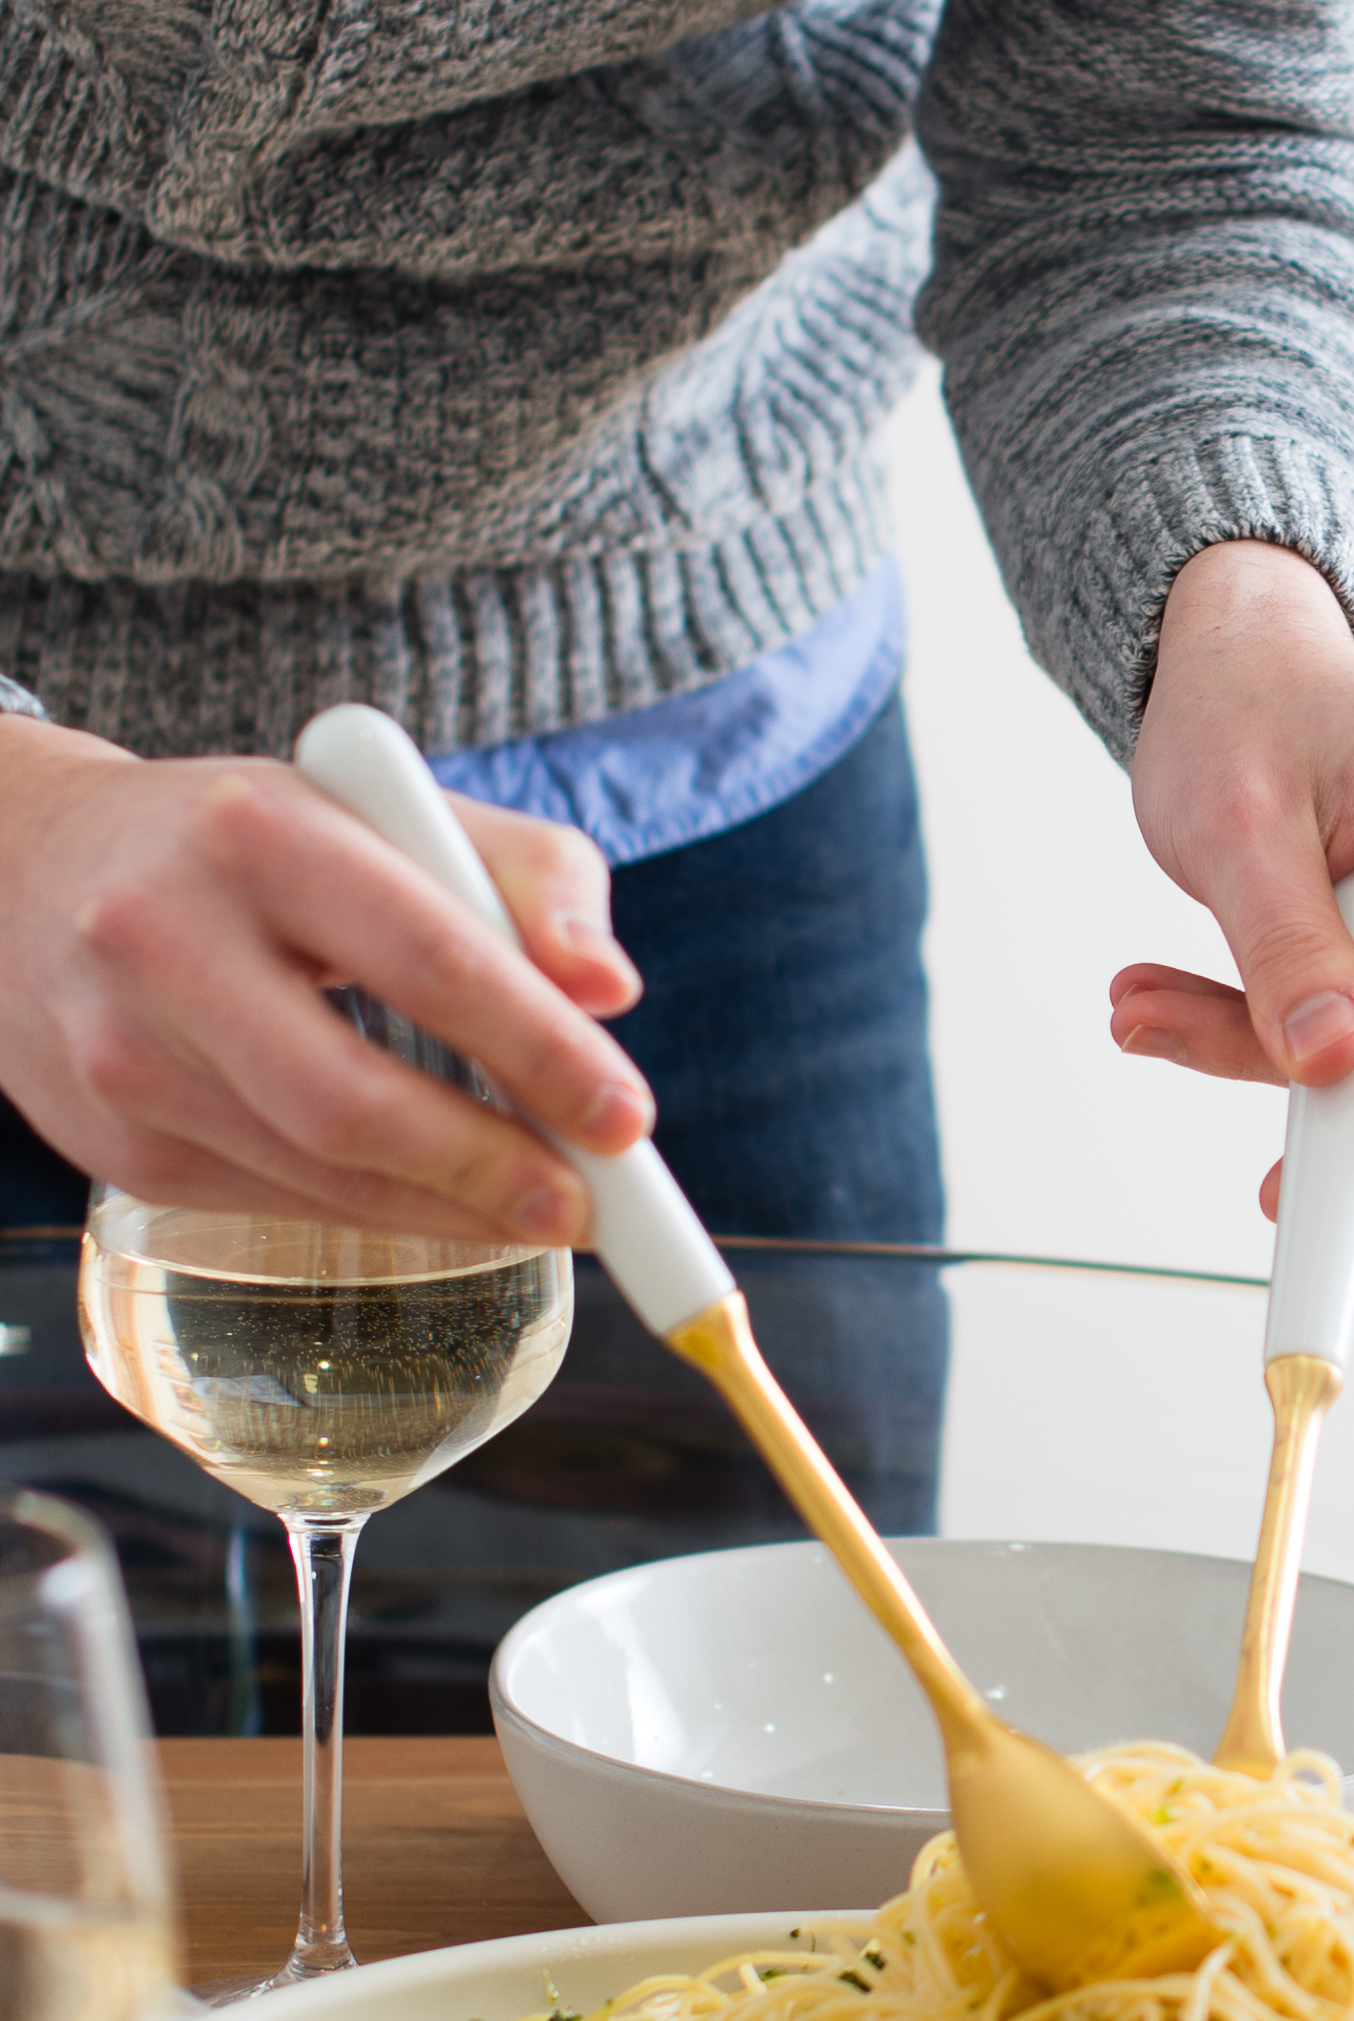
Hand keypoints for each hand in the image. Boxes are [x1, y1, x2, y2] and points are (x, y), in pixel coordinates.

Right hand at [0, 718, 649, 1239]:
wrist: (28, 870)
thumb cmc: (253, 840)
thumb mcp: (385, 808)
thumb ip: (522, 874)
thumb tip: (610, 990)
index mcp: (257, 833)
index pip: (423, 955)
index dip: (536, 1050)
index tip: (627, 1118)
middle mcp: (164, 939)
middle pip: (349, 1098)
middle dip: (488, 1166)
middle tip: (591, 1204)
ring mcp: (122, 1053)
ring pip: (310, 1169)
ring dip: (445, 1210)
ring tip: (539, 1211)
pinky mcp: (107, 1142)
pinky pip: (269, 1199)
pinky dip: (371, 1213)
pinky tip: (437, 1202)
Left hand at [1111, 542, 1353, 1224]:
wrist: (1254, 662)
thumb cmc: (1243, 712)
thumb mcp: (1232, 825)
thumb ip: (1282, 947)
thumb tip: (1334, 1062)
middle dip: (1296, 1053)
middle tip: (1147, 1024)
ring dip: (1282, 1037)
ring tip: (1158, 997)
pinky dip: (1309, 1021)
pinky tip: (1221, 996)